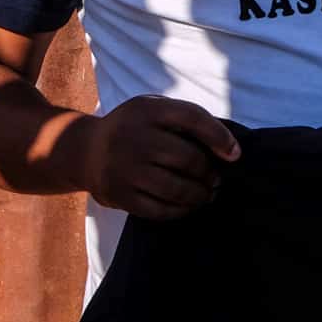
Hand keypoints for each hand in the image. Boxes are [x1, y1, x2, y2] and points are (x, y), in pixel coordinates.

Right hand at [77, 95, 241, 219]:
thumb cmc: (136, 129)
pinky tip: (188, 206)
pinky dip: (180, 211)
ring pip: (175, 188)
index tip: (235, 155)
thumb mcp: (155, 110)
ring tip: (208, 194)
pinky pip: (158, 209)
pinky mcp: (118, 194)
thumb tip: (228, 150)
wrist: (86, 151)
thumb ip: (187, 121)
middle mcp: (134, 137)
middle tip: (217, 180)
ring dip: (199, 195)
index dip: (219, 137)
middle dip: (209, 173)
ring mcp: (124, 168)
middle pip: (187, 158)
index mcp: (148, 110)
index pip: (192, 118)